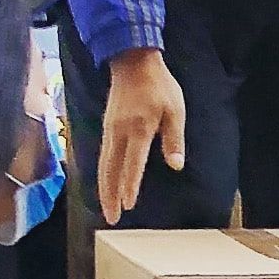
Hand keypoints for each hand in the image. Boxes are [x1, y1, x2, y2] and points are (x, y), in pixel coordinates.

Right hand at [98, 48, 185, 221]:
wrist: (132, 60)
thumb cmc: (159, 85)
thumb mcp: (175, 110)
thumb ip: (174, 139)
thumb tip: (176, 165)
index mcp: (139, 129)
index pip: (133, 164)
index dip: (130, 185)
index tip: (128, 205)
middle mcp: (120, 132)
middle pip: (111, 170)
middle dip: (110, 195)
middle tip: (111, 218)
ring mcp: (110, 129)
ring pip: (104, 164)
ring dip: (104, 188)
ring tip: (106, 207)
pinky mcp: (107, 126)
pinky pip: (103, 155)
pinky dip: (102, 173)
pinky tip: (105, 184)